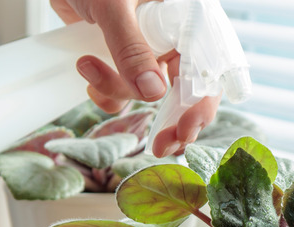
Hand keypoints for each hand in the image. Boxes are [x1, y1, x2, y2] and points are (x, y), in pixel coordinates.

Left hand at [50, 0, 219, 156]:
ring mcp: (148, 48)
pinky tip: (85, 64)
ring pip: (145, 94)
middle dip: (170, 120)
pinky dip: (102, 89)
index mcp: (188, 18)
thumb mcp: (113, 5)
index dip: (201, 105)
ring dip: (116, 91)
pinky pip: (121, 89)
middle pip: (185, 92)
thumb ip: (131, 47)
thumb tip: (152, 94)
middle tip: (160, 146)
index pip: (209, 69)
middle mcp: (174, 37)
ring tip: (88, 65)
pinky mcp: (122, 56)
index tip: (184, 132)